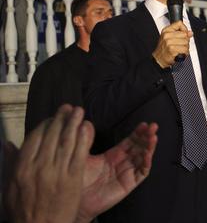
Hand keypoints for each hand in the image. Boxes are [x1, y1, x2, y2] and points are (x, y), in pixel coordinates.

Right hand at [5, 105, 91, 222]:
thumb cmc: (23, 211)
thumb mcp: (10, 187)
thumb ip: (11, 163)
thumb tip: (7, 144)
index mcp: (22, 168)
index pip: (35, 138)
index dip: (45, 125)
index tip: (52, 118)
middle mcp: (39, 167)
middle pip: (52, 136)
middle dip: (61, 119)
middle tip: (69, 108)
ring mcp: (57, 173)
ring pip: (66, 142)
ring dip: (73, 124)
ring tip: (79, 111)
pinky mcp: (72, 180)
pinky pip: (78, 155)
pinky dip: (82, 139)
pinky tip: (86, 128)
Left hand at [76, 122, 157, 222]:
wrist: (76, 200)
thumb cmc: (78, 180)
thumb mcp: (81, 156)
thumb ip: (85, 141)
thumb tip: (85, 124)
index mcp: (114, 155)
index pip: (130, 141)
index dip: (138, 133)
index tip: (143, 124)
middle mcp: (123, 163)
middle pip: (140, 147)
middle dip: (147, 136)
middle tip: (152, 126)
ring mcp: (127, 173)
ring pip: (143, 157)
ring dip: (150, 147)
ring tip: (153, 137)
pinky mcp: (129, 183)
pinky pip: (142, 172)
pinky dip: (146, 163)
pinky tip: (148, 154)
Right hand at [152, 21, 192, 67]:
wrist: (159, 59)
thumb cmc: (165, 49)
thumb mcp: (170, 38)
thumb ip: (180, 33)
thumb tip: (190, 32)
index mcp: (166, 31)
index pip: (179, 23)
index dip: (184, 29)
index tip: (184, 34)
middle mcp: (167, 35)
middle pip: (185, 34)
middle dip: (186, 41)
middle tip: (180, 45)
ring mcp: (169, 42)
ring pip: (186, 42)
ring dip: (186, 48)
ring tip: (180, 49)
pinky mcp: (172, 49)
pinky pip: (185, 49)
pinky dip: (185, 53)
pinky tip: (180, 53)